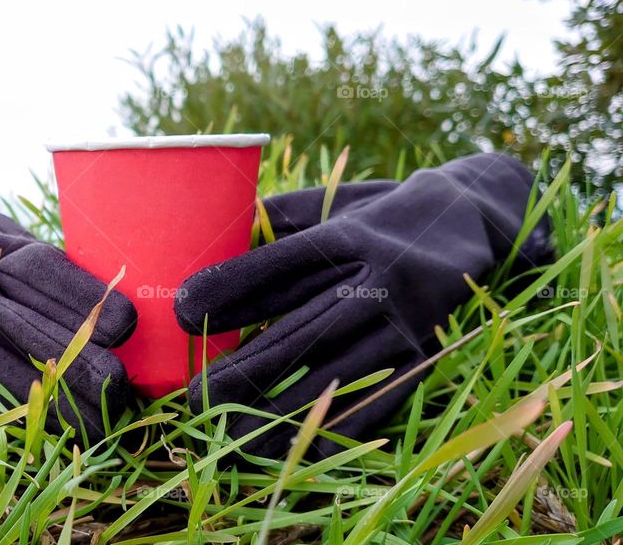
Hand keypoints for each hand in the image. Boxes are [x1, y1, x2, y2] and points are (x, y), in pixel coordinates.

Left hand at [175, 153, 552, 457]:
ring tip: (231, 435)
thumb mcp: (330, 200)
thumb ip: (273, 217)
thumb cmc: (376, 211)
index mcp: (349, 236)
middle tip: (195, 399)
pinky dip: (334, 430)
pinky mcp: (423, 357)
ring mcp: (404, 323)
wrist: (469, 220)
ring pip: (334, 376)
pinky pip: (377, 401)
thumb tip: (210, 234)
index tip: (181, 309)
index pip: (282, 264)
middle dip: (244, 371)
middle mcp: (378, 280)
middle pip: (302, 331)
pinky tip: (294, 449)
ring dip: (279, 412)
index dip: (230, 287)